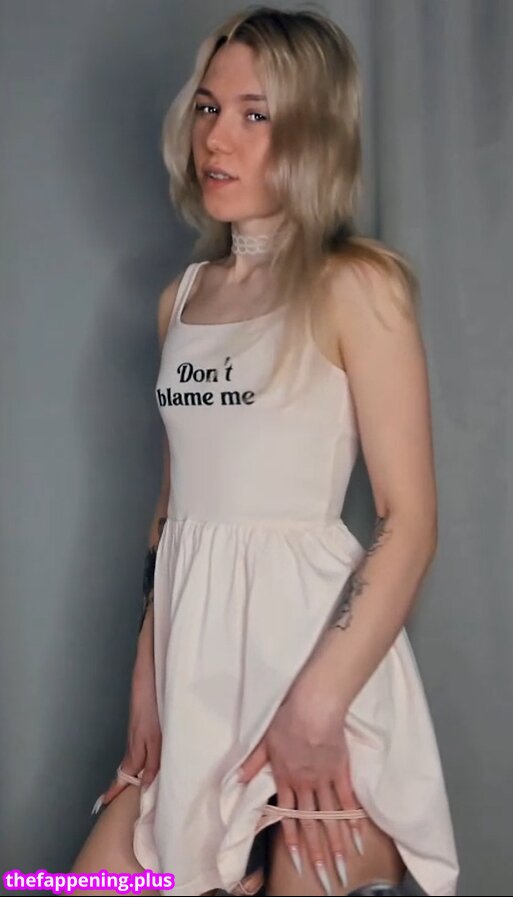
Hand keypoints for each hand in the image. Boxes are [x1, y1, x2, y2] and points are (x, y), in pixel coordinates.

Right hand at [92, 658, 160, 814]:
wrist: (147, 682)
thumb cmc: (151, 710)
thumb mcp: (156, 739)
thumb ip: (153, 762)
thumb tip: (146, 786)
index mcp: (135, 752)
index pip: (123, 777)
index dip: (115, 791)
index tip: (104, 804)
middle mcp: (133, 746)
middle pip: (127, 771)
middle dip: (121, 786)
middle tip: (115, 800)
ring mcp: (136, 736)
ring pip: (132, 761)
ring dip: (131, 774)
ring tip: (131, 787)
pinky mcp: (141, 728)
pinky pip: (137, 751)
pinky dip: (138, 761)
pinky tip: (145, 761)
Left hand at [237, 682, 363, 893]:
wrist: (313, 706)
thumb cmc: (287, 719)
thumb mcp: (264, 742)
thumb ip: (253, 763)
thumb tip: (238, 780)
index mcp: (285, 779)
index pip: (289, 818)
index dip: (294, 842)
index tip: (300, 865)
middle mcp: (305, 785)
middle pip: (311, 824)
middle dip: (318, 854)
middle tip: (325, 879)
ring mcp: (325, 779)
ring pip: (330, 818)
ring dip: (336, 845)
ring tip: (342, 868)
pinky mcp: (341, 770)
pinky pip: (347, 800)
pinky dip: (353, 820)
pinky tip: (358, 838)